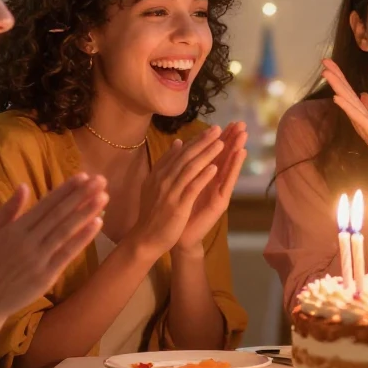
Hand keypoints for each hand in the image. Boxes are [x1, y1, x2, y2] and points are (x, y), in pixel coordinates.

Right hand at [0, 174, 108, 319]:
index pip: (45, 204)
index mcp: (14, 229)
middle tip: (101, 180)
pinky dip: (83, 238)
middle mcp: (28, 241)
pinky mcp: (46, 275)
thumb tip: (24, 186)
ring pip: (66, 230)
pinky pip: (68, 253)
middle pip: (59, 214)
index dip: (65, 190)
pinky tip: (97, 223)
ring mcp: (38, 259)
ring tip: (103, 196)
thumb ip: (7, 210)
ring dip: (86, 212)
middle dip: (81, 195)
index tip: (83, 177)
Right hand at [129, 126, 223, 257]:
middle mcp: (163, 179)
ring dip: (206, 154)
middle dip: (203, 141)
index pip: (181, 153)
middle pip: (186, 156)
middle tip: (219, 129)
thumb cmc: (153, 212)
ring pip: (190, 169)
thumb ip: (167, 163)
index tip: (211, 129)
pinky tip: (214, 168)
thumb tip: (178, 142)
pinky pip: (191, 188)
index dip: (197, 140)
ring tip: (221, 143)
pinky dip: (203, 177)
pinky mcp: (177, 206)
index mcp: (160, 173)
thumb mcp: (156, 183)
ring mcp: (170, 192)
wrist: (146, 238)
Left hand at [174, 121, 247, 254]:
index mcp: (204, 176)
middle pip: (224, 157)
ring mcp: (219, 191)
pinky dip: (234, 166)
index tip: (227, 122)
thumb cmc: (180, 209)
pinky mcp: (220, 201)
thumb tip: (179, 142)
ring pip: (229, 166)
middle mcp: (214, 182)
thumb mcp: (180, 182)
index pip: (214, 153)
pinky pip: (228, 181)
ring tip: (243, 134)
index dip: (221, 138)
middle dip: (232, 139)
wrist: (179, 236)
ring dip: (236, 148)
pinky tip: (240, 154)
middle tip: (241, 123)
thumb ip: (183, 164)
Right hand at [322, 58, 367, 180]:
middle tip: (323, 60)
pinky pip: (357, 116)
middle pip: (345, 94)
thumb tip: (363, 94)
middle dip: (335, 77)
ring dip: (337, 86)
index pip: (349, 93)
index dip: (340, 78)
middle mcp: (360, 120)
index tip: (330, 63)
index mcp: (363, 116)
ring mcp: (365, 125)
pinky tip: (336, 97)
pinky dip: (346, 106)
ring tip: (327, 72)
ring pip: (348, 101)